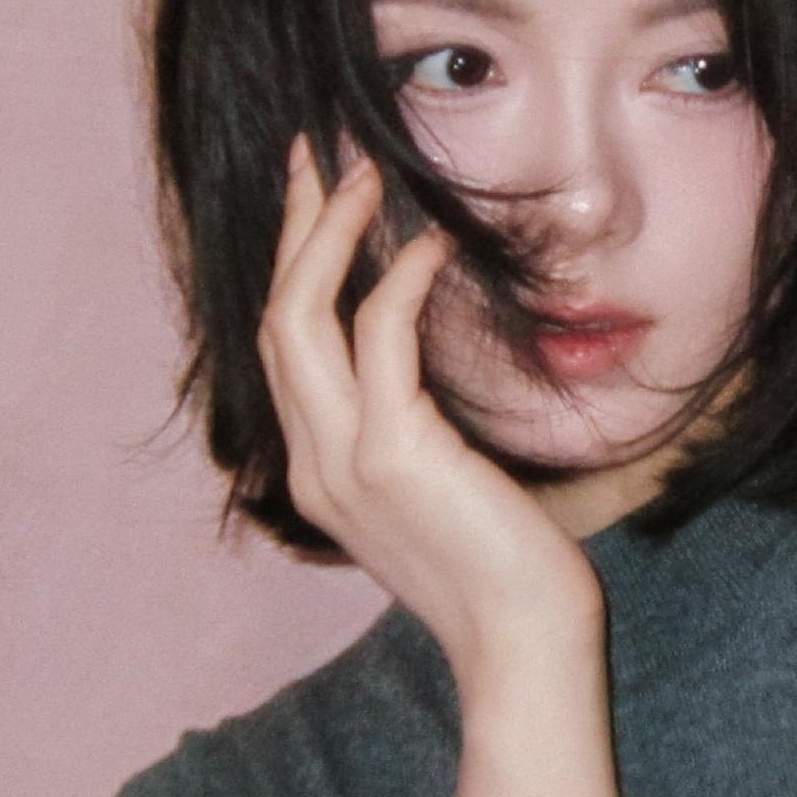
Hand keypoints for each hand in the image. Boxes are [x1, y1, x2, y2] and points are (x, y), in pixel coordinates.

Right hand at [257, 137, 605, 686]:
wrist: (523, 642)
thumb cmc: (502, 569)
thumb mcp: (438, 494)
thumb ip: (409, 436)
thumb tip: (422, 372)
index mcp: (316, 474)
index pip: (281, 350)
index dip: (290, 267)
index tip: (311, 201)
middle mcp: (312, 465)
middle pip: (274, 319)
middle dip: (293, 229)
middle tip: (317, 155)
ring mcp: (342, 460)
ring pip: (302, 318)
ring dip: (329, 235)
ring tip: (362, 174)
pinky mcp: (393, 455)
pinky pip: (380, 337)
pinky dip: (400, 279)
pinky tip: (430, 244)